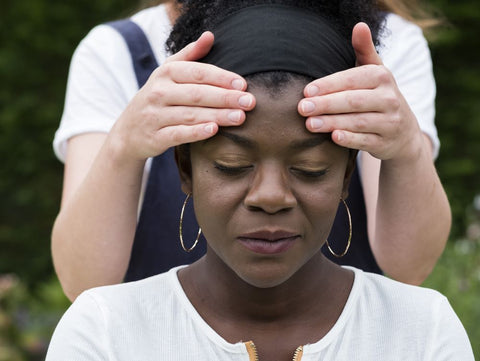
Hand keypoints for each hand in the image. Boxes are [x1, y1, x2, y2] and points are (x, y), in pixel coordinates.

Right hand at [108, 31, 255, 163]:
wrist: (129, 131)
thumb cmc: (158, 98)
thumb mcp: (167, 73)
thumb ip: (189, 55)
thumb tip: (210, 36)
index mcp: (165, 74)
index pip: (196, 73)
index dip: (220, 77)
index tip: (242, 84)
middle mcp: (158, 92)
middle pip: (196, 94)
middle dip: (225, 97)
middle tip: (249, 101)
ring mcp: (155, 115)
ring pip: (189, 114)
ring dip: (217, 115)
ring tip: (240, 117)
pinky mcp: (155, 137)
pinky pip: (177, 134)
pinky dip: (195, 132)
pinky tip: (214, 130)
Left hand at [298, 23, 424, 162]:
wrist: (403, 132)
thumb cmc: (379, 96)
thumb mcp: (375, 72)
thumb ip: (364, 50)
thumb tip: (359, 25)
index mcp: (382, 77)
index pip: (352, 79)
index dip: (329, 85)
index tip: (306, 91)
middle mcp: (389, 99)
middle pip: (353, 101)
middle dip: (326, 104)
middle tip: (302, 108)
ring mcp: (390, 122)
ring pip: (358, 122)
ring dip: (332, 123)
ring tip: (309, 124)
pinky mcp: (386, 143)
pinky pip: (366, 141)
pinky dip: (350, 139)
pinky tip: (333, 137)